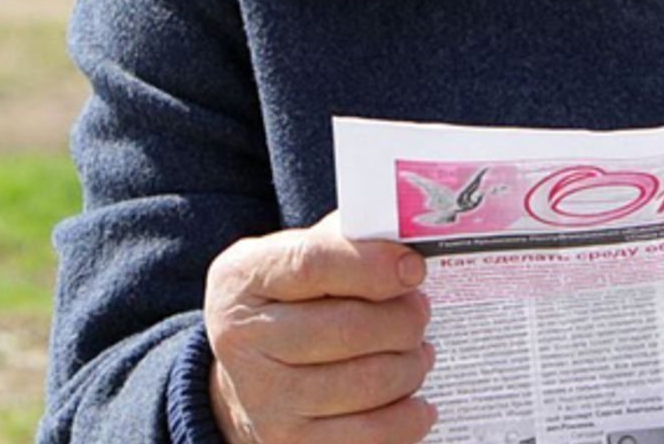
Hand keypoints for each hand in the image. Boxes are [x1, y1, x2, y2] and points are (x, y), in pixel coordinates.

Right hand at [205, 211, 436, 442]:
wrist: (248, 375)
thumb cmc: (290, 302)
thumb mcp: (295, 255)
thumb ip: (344, 240)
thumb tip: (408, 239)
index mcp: (243, 278)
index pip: (313, 263)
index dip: (373, 265)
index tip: (414, 268)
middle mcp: (243, 340)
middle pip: (348, 328)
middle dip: (403, 320)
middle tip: (420, 312)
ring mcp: (265, 399)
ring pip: (367, 383)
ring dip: (411, 366)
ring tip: (417, 352)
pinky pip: (370, 436)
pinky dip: (408, 417)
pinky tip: (417, 401)